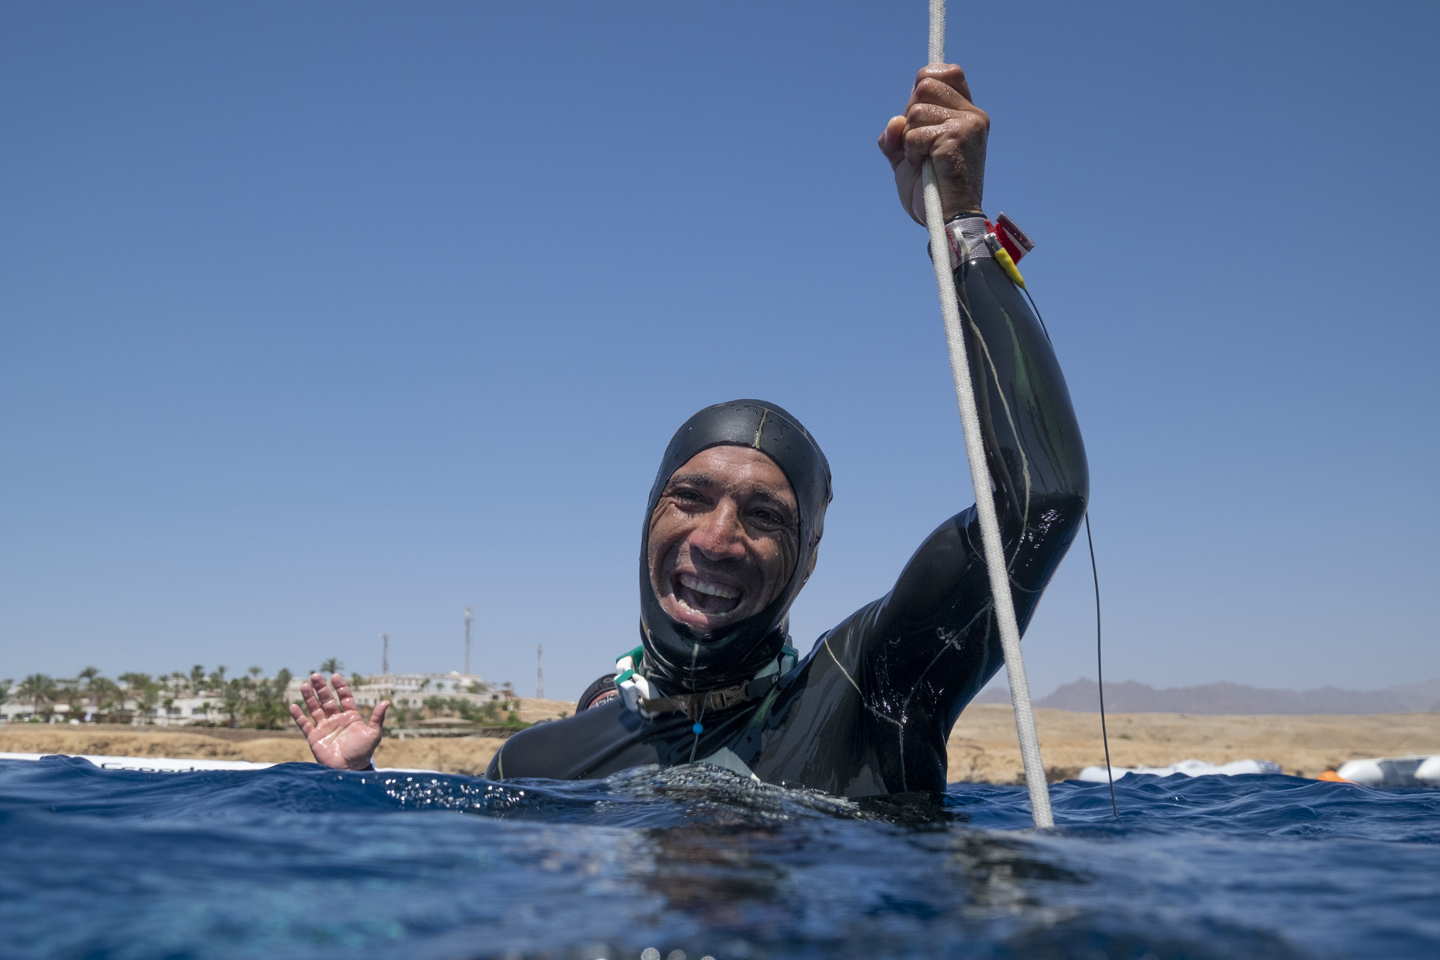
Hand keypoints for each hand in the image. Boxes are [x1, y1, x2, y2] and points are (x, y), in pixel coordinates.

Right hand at [289, 672, 388, 770]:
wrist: (349, 770)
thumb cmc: (363, 753)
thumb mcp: (373, 734)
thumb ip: (377, 718)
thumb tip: (386, 701)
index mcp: (350, 717)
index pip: (344, 697)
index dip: (340, 686)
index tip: (335, 675)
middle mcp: (336, 720)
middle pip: (327, 700)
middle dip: (322, 688)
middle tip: (316, 675)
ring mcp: (324, 728)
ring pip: (315, 709)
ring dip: (309, 698)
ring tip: (304, 685)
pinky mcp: (314, 737)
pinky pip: (304, 725)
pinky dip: (298, 716)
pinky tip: (293, 705)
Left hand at [878, 64, 988, 225]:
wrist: (946, 222)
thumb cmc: (930, 192)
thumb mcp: (908, 157)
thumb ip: (897, 136)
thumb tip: (894, 122)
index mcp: (967, 114)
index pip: (946, 72)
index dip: (923, 85)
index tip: (917, 116)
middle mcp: (973, 115)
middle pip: (925, 84)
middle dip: (911, 116)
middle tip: (920, 146)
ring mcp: (967, 125)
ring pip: (915, 109)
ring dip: (910, 139)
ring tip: (924, 160)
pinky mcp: (956, 137)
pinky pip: (915, 132)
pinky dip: (911, 152)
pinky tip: (925, 167)